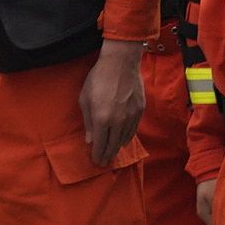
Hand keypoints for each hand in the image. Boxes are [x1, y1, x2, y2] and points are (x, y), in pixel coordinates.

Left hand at [79, 40, 145, 169]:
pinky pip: (133, 130)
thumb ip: (88, 121)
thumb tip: (90, 139)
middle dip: (107, 155)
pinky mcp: (140, 110)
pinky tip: (124, 140)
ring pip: (124, 139)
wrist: (121, 63)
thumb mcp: (85, 99)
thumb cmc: (98, 78)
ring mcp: (131, 117)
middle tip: (104, 162)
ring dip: (117, 148)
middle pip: (113, 145)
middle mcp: (118, 121)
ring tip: (113, 153)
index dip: (97, 154)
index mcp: (102, 119)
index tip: (96, 161)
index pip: (100, 144)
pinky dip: (127, 138)